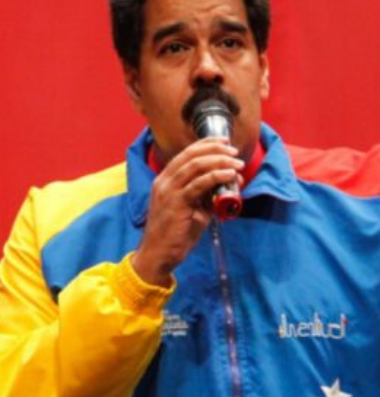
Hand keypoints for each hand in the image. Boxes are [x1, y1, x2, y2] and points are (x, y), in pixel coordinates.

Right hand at [132, 137, 243, 286]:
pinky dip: (216, 176)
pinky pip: (199, 183)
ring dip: (220, 161)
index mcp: (165, 180)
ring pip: (195, 165)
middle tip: (234, 152)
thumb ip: (205, 194)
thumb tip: (226, 182)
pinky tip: (229, 175)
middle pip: (191, 155)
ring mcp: (168, 191)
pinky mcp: (176, 202)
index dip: (206, 144)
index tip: (223, 142)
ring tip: (237, 163)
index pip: (185, 154)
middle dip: (215, 149)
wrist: (158, 254)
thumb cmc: (175, 234)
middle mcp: (164, 181)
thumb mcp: (192, 208)